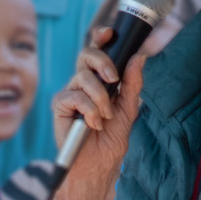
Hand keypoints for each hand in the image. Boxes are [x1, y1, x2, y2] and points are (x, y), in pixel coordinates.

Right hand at [51, 28, 144, 199]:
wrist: (99, 166)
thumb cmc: (112, 140)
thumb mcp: (129, 109)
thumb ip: (133, 84)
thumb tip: (140, 57)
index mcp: (100, 81)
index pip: (97, 52)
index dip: (101, 38)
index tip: (110, 33)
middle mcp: (83, 84)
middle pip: (86, 55)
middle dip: (102, 62)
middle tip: (114, 78)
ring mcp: (70, 94)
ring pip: (82, 77)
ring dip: (99, 96)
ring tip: (106, 116)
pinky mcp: (60, 107)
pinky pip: (72, 96)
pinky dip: (88, 109)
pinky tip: (94, 124)